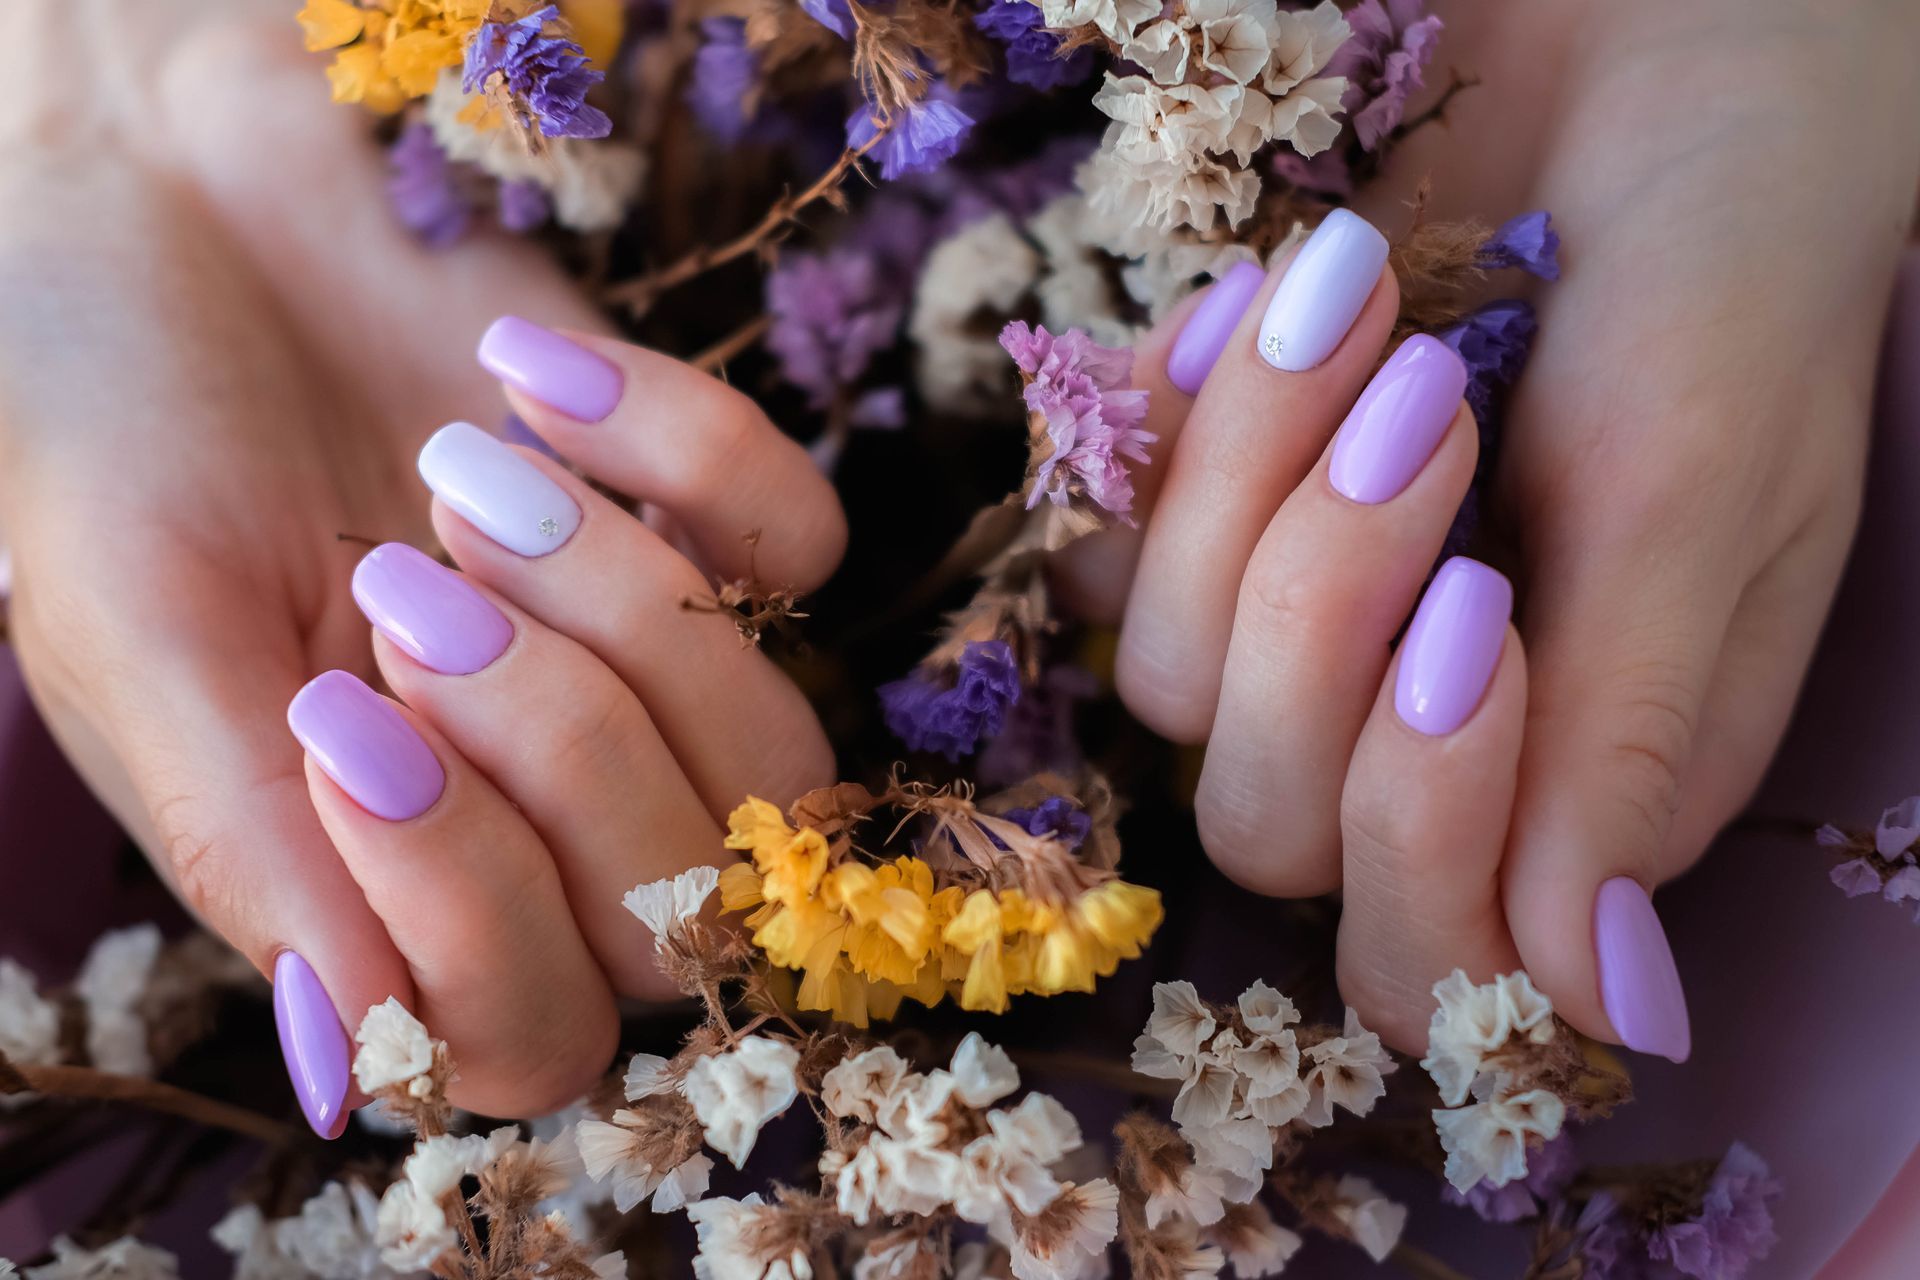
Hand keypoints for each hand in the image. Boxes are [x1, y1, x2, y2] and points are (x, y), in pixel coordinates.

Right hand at [0, 6, 842, 1125]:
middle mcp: (542, 804)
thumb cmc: (112, 433)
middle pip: (687, 909)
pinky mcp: (712, 518)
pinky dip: (686, 450)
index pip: (532, 1032)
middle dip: (562, 742)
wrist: (171, 200)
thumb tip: (365, 1066)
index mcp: (387, 877)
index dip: (476, 912)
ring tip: (455, 469)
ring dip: (625, 605)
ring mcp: (647, 667)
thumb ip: (251, 857)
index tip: (342, 713)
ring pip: (778, 752)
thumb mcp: (138, 648)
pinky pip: (802, 545)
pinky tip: (521, 369)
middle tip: (400, 578)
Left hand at [1056, 0, 1919, 1053]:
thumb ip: (1637, 740)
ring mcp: (1295, 621)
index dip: (1418, 842)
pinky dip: (1171, 417)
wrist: (1644, 51)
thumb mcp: (1710, 492)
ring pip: (1163, 681)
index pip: (1433, 957)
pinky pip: (1099, 539)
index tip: (1480, 620)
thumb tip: (1604, 1009)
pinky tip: (1270, 296)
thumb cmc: (1726, 263)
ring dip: (1249, 480)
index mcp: (1578, 769)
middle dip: (1320, 613)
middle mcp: (1420, 728)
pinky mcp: (1203, 503)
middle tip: (1434, 410)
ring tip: (1368, 291)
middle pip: (1264, 823)